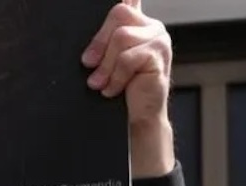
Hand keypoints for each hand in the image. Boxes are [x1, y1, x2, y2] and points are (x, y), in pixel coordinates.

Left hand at [83, 0, 175, 177]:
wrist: (137, 116)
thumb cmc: (120, 87)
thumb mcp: (107, 60)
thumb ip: (103, 39)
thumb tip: (85, 40)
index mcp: (139, 23)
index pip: (126, 4)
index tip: (110, 18)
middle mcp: (152, 27)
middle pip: (119, 16)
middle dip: (99, 43)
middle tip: (88, 65)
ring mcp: (159, 41)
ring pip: (122, 39)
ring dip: (105, 66)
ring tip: (100, 83)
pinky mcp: (159, 57)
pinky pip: (128, 59)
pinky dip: (116, 77)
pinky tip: (113, 89)